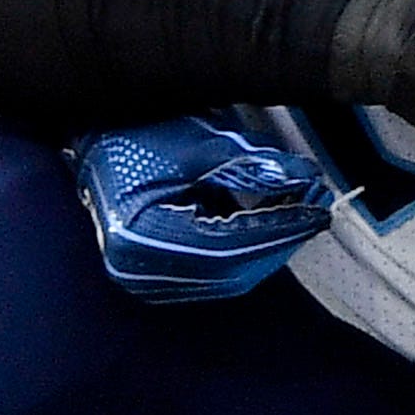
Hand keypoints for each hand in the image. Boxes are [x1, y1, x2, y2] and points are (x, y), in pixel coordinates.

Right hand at [74, 112, 329, 300]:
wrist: (97, 143)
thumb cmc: (139, 134)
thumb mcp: (200, 143)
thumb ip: (254, 165)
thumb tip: (308, 176)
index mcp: (139, 236)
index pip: (226, 245)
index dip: (277, 228)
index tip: (317, 210)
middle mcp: (138, 270)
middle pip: (231, 271)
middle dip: (280, 240)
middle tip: (317, 210)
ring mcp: (145, 280)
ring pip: (227, 276)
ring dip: (269, 247)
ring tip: (301, 211)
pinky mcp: (157, 277)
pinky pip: (214, 273)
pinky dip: (248, 251)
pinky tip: (272, 224)